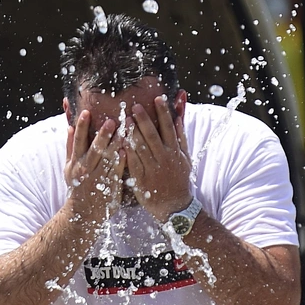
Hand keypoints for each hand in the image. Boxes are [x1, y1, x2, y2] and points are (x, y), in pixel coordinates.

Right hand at [64, 110, 126, 223]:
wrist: (83, 213)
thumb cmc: (77, 186)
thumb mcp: (69, 167)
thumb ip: (70, 147)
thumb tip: (69, 127)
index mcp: (76, 162)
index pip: (78, 140)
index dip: (82, 126)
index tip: (87, 112)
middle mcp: (86, 169)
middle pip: (95, 149)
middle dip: (103, 134)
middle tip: (112, 121)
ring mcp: (98, 178)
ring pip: (108, 158)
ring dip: (117, 144)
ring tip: (125, 130)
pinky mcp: (110, 186)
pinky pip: (116, 172)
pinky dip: (120, 161)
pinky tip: (126, 151)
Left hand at [124, 96, 191, 220]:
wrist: (175, 206)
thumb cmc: (180, 180)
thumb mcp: (185, 158)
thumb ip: (181, 137)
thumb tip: (179, 117)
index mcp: (174, 152)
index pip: (169, 128)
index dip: (163, 112)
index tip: (158, 98)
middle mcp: (164, 159)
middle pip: (152, 136)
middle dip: (144, 120)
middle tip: (135, 106)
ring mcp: (152, 170)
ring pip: (141, 148)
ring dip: (132, 133)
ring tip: (125, 120)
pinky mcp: (141, 180)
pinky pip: (132, 163)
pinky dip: (126, 152)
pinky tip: (119, 142)